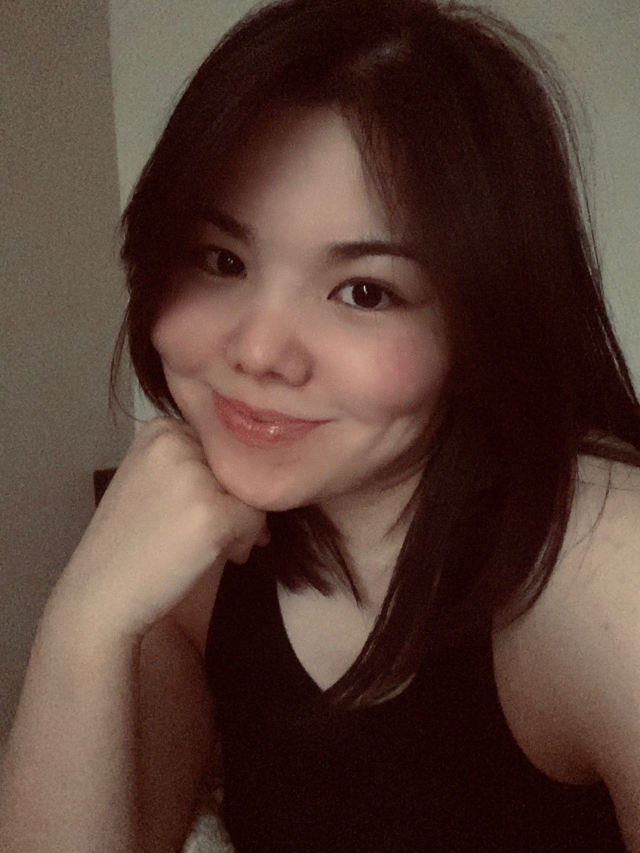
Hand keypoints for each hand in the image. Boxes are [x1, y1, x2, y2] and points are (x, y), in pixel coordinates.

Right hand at [49, 418, 267, 639]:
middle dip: (236, 499)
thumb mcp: (152, 480)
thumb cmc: (129, 544)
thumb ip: (194, 464)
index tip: (208, 505)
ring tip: (217, 545)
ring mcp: (194, 477)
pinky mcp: (212, 514)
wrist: (100, 595)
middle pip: (240, 464)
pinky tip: (223, 556)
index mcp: (160, 429)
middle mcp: (176, 442)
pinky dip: (246, 541)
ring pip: (253, 491)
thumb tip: (257, 469)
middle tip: (216, 530)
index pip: (221, 442)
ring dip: (244, 521)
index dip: (223, 477)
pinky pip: (255, 520)